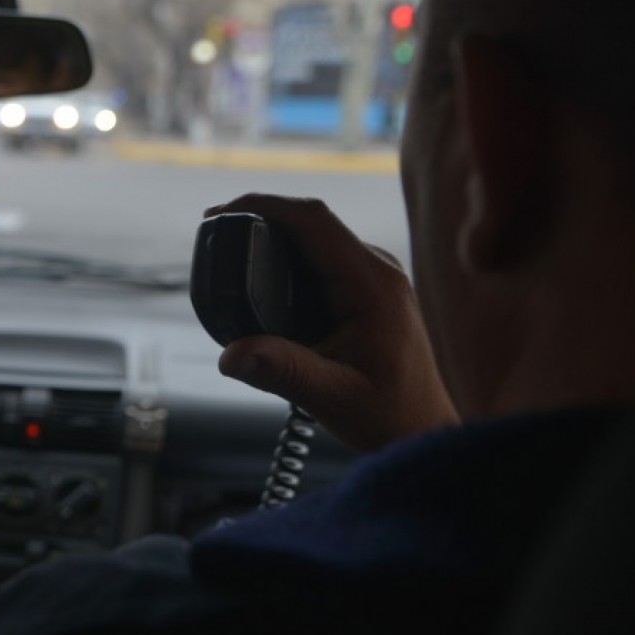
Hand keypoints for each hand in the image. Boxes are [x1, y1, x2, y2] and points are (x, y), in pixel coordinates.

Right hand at [203, 194, 457, 451]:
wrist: (422, 429)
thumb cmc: (389, 415)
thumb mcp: (332, 397)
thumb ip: (283, 372)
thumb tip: (231, 355)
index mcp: (373, 284)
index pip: (314, 220)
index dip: (263, 205)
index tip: (219, 212)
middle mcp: (375, 270)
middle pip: (309, 221)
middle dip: (257, 217)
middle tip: (212, 230)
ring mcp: (371, 277)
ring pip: (312, 237)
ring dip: (270, 236)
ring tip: (226, 250)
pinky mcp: (362, 290)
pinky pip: (318, 258)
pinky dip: (282, 258)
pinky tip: (255, 274)